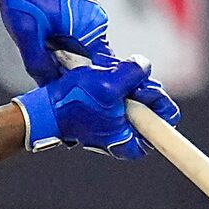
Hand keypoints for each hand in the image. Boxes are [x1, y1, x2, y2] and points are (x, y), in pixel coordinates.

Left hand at [0, 0, 180, 122]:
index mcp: (89, 31)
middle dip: (122, 93)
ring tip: (100, 111)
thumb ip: (37, 58)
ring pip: (96, 61)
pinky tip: (76, 84)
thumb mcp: (25, 28)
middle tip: (145, 114)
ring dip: (98, 82)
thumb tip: (48, 86)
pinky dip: (87, 67)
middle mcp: (95, 28)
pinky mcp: (81, 20)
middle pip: (109, 69)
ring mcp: (90, 23)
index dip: (125, 94)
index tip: (141, 113)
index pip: (111, 71)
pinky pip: (87, 50)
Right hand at [18, 56, 173, 158]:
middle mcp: (125, 138)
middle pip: (151, 109)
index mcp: (131, 142)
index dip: (160, 101)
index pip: (164, 124)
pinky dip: (116, 86)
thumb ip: (135, 72)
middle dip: (141, 89)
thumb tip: (144, 66)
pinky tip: (104, 79)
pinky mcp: (105, 116)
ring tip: (111, 77)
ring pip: (135, 101)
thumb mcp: (110, 83)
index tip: (147, 88)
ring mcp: (115, 127)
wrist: (45, 108)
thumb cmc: (74, 102)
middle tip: (130, 78)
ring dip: (127, 85)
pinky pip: (120, 98)